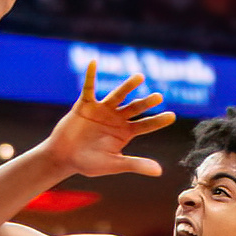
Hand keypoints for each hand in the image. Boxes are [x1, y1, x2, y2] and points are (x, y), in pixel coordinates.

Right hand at [43, 63, 174, 177]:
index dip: (158, 121)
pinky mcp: (85, 105)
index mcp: (125, 133)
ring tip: (140, 77)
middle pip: (135, 108)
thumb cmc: (88, 163)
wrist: (63, 158)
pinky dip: (90, 76)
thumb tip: (159, 172)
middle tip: (158, 97)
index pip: (146, 125)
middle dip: (146, 103)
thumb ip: (135, 165)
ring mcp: (102, 110)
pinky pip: (88, 88)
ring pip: (117, 95)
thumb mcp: (113, 164)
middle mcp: (116, 118)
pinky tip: (94, 63)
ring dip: (128, 86)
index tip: (172, 116)